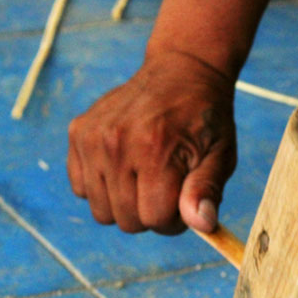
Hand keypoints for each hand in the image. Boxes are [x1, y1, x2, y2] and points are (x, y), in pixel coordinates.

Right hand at [67, 50, 236, 234]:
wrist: (181, 72)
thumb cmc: (205, 119)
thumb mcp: (220, 155)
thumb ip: (207, 190)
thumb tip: (202, 225)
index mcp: (155, 149)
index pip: (154, 219)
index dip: (173, 219)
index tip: (184, 198)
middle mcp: (117, 143)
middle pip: (127, 220)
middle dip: (151, 213)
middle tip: (167, 185)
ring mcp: (92, 137)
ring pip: (102, 211)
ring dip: (125, 204)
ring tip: (145, 176)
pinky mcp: (78, 133)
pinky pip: (81, 189)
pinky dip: (102, 187)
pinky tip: (124, 167)